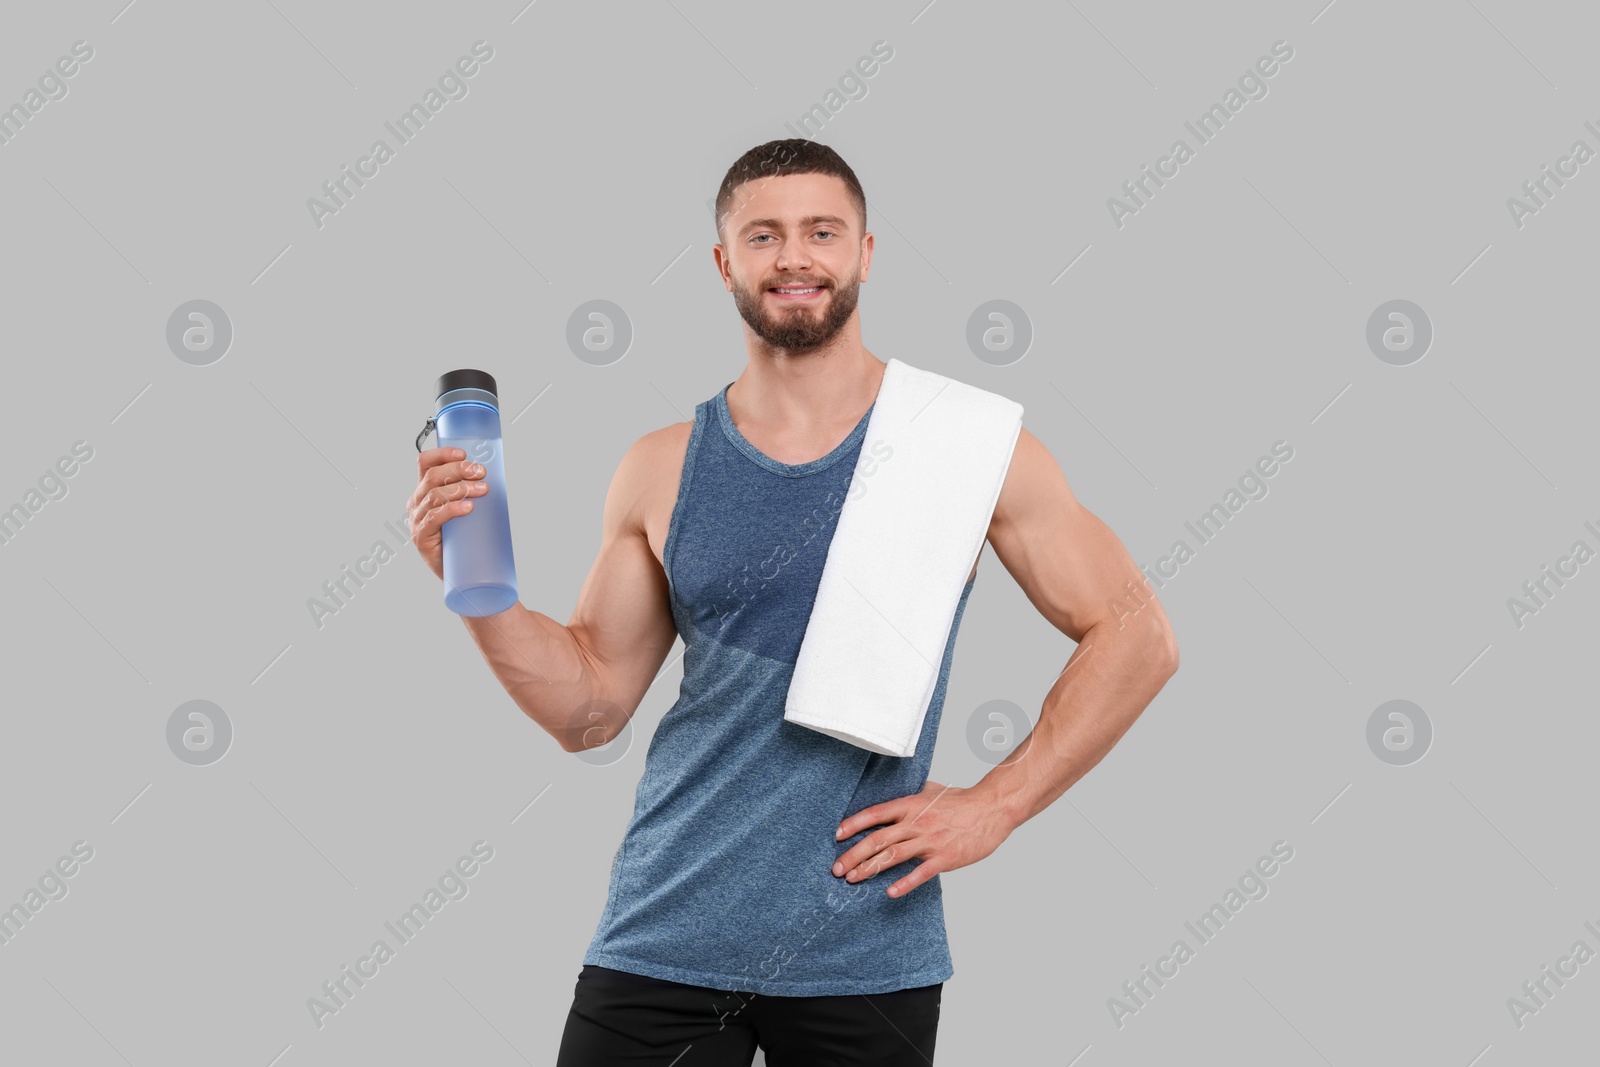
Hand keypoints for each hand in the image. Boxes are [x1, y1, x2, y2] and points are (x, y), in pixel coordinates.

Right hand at [407, 447, 487, 580]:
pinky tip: (468, 507)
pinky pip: (434, 518)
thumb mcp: (466, 508)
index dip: (442, 454)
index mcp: (424, 491)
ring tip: (483, 489)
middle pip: (432, 477)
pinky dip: (452, 509)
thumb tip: (494, 475)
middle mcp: (417, 503)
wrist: (459, 572)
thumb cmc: (463, 538)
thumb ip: (471, 492)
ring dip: (461, 488)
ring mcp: (417, 521)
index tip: (464, 453)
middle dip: (458, 470)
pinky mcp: (422, 538)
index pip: (425, 464)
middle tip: (481, 472)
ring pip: (434, 495)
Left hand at [831, 780, 1012, 898]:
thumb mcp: (933, 791)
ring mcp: (930, 841)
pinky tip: (889, 892)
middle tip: (837, 868)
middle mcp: (916, 822)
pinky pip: (920, 872)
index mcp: (911, 805)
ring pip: (893, 855)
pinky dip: (904, 883)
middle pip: (877, 838)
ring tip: (852, 879)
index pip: (875, 814)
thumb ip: (914, 795)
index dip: (854, 824)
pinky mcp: (944, 858)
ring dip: (869, 868)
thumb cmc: (963, 801)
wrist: (992, 809)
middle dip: (853, 854)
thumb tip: (900, 796)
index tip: (836, 836)